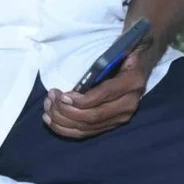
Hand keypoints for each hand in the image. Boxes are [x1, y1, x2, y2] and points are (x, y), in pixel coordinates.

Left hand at [42, 40, 158, 139]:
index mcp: (132, 82)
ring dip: (62, 119)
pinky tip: (50, 120)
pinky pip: (85, 133)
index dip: (82, 99)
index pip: (104, 95)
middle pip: (93, 116)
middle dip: (66, 110)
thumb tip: (81, 73)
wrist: (136, 65)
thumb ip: (102, 61)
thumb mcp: (116, 51)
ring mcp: (120, 118)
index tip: (62, 95)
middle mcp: (129, 104)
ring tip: (47, 107)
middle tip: (50, 98)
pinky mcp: (110, 125)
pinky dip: (65, 129)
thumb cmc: (122, 54)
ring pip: (87, 127)